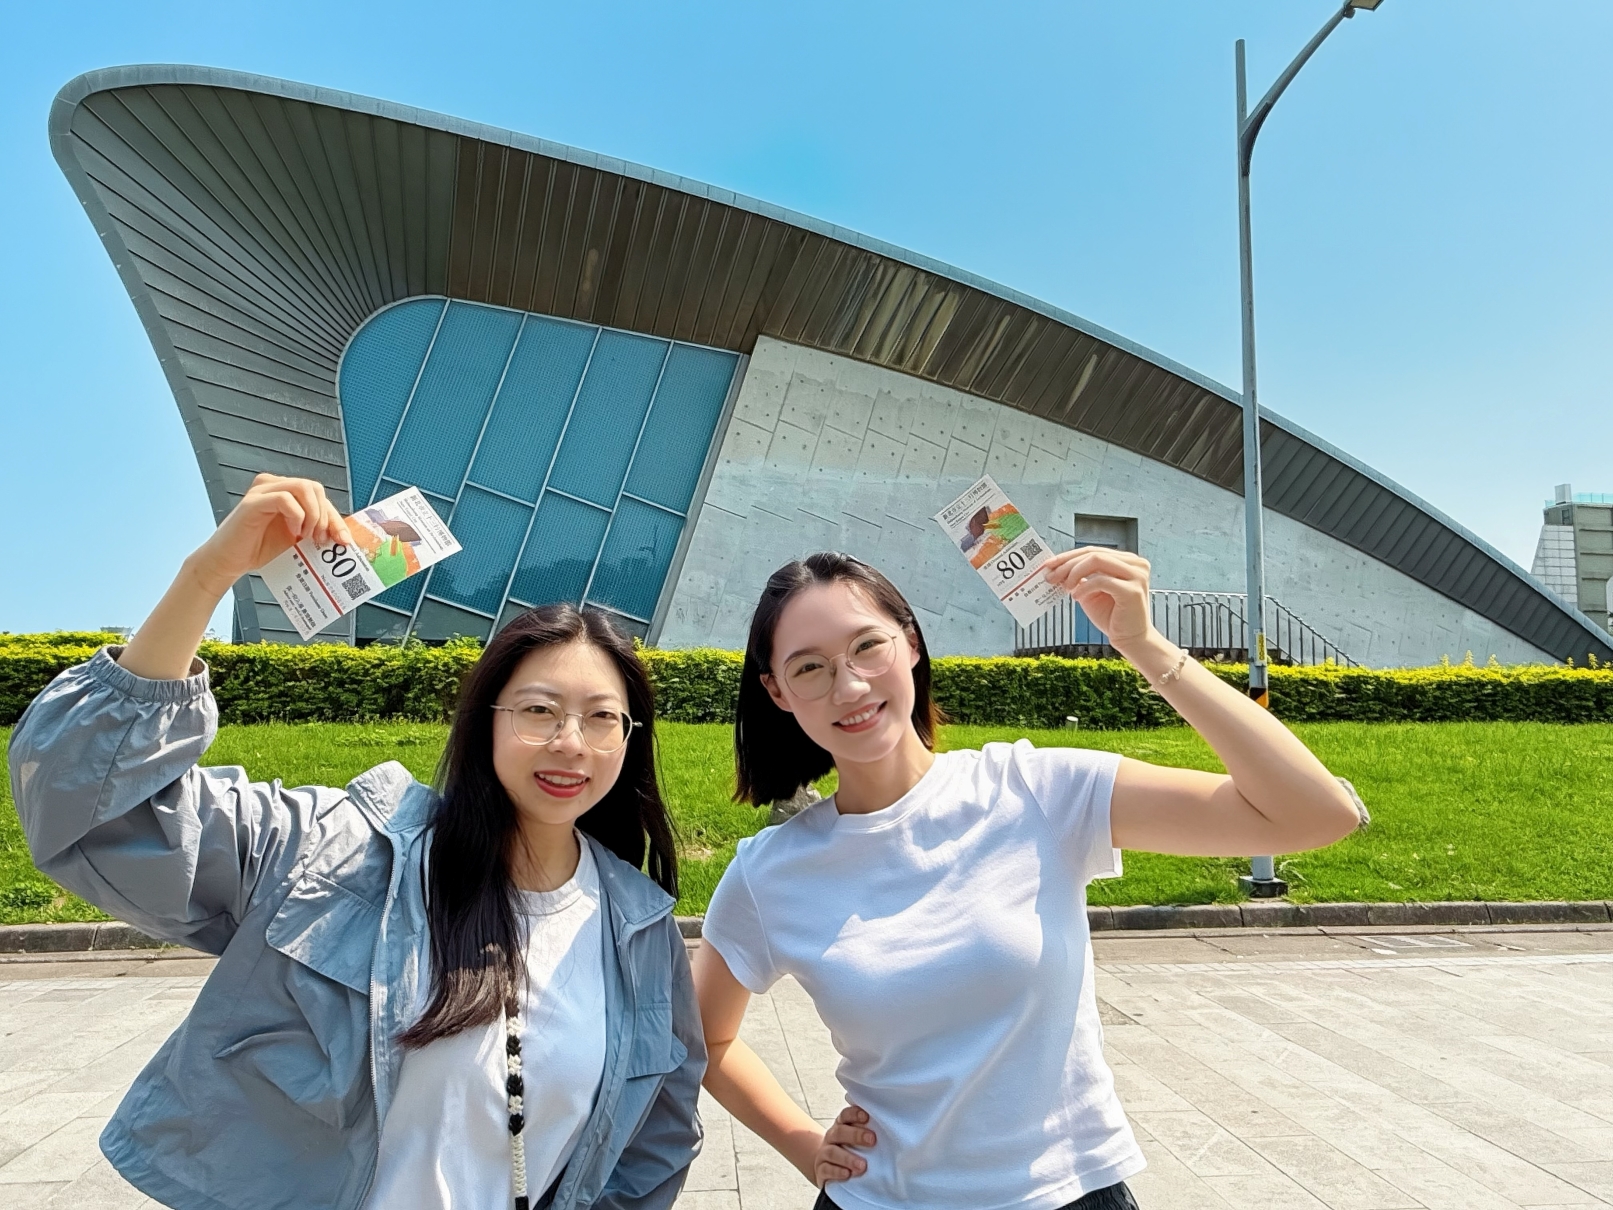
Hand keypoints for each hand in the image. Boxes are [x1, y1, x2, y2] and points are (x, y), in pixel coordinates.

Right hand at [190, 474, 351, 594]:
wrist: (229, 562)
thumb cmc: (261, 550)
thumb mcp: (297, 540)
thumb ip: (316, 531)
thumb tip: (344, 537)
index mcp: (286, 492)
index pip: (320, 496)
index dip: (336, 518)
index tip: (344, 541)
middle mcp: (274, 485)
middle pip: (315, 487)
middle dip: (325, 515)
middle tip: (320, 540)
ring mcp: (262, 491)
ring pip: (303, 487)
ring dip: (313, 514)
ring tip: (306, 535)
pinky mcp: (253, 502)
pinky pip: (284, 498)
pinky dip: (296, 516)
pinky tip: (293, 533)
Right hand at [812, 1104, 874, 1186]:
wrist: (828, 1165)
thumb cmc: (850, 1149)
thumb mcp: (857, 1138)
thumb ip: (869, 1131)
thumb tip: (891, 1127)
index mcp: (841, 1125)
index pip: (845, 1115)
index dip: (855, 1114)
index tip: (867, 1117)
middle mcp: (832, 1137)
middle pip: (840, 1132)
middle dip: (856, 1135)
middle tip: (872, 1140)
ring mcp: (824, 1153)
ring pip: (832, 1152)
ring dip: (848, 1158)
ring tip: (862, 1166)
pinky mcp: (821, 1169)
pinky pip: (826, 1169)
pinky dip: (837, 1172)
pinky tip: (847, 1174)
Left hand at [1041, 547, 1154, 653]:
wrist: (1130, 640)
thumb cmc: (1111, 616)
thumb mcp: (1090, 592)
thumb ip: (1079, 578)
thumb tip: (1056, 567)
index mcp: (1127, 561)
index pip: (1093, 551)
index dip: (1068, 556)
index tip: (1049, 565)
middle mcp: (1136, 564)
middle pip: (1093, 554)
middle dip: (1067, 564)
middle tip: (1050, 576)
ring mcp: (1137, 575)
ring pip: (1097, 560)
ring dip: (1074, 572)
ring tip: (1064, 587)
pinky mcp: (1133, 590)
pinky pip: (1101, 580)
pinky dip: (1084, 587)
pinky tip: (1076, 597)